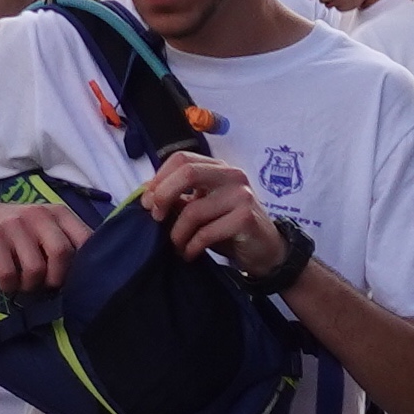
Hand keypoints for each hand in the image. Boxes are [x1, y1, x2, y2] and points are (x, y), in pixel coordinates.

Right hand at [0, 197, 90, 296]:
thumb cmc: (14, 229)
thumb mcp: (42, 227)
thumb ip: (64, 241)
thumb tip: (85, 275)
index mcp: (57, 212)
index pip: (85, 239)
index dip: (83, 265)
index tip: (71, 278)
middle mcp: (38, 215)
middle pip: (62, 253)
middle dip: (55, 279)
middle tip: (45, 285)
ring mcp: (14, 225)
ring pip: (35, 268)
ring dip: (30, 285)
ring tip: (24, 284)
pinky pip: (8, 273)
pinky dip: (9, 286)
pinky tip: (7, 284)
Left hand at [139, 153, 283, 274]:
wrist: (266, 251)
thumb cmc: (229, 228)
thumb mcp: (201, 209)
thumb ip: (178, 198)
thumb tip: (146, 192)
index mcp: (218, 168)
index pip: (181, 159)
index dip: (159, 178)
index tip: (147, 202)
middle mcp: (231, 175)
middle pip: (187, 173)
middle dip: (163, 196)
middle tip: (156, 218)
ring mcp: (241, 194)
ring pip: (193, 210)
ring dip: (177, 233)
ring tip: (177, 246)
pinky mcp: (246, 217)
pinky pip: (206, 232)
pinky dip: (191, 246)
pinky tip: (190, 253)